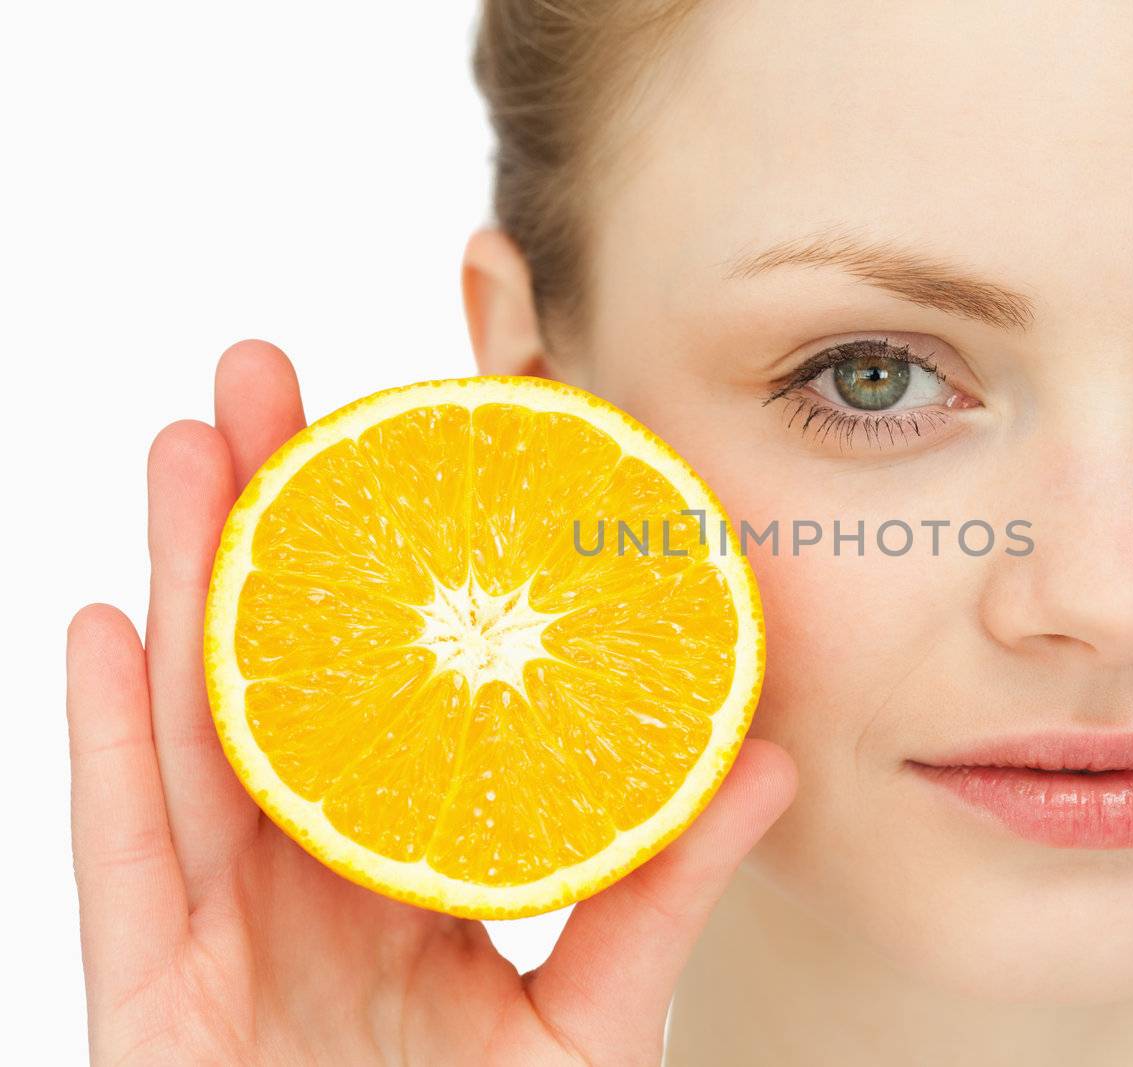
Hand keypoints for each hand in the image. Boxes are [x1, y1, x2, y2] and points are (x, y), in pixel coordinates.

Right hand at [66, 340, 796, 1065]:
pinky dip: (108, 747)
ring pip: (194, 728)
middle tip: (271, 381)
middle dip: (264, 522)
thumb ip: (666, 891)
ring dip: (182, 580)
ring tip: (187, 445)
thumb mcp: (597, 1011)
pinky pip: (124, 863)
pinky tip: (104, 624)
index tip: (411, 439)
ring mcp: (222, 931)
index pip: (396, 685)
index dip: (392, 566)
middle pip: (277, 668)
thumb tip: (772, 761)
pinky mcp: (154, 1005)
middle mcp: (307, 873)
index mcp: (409, 864)